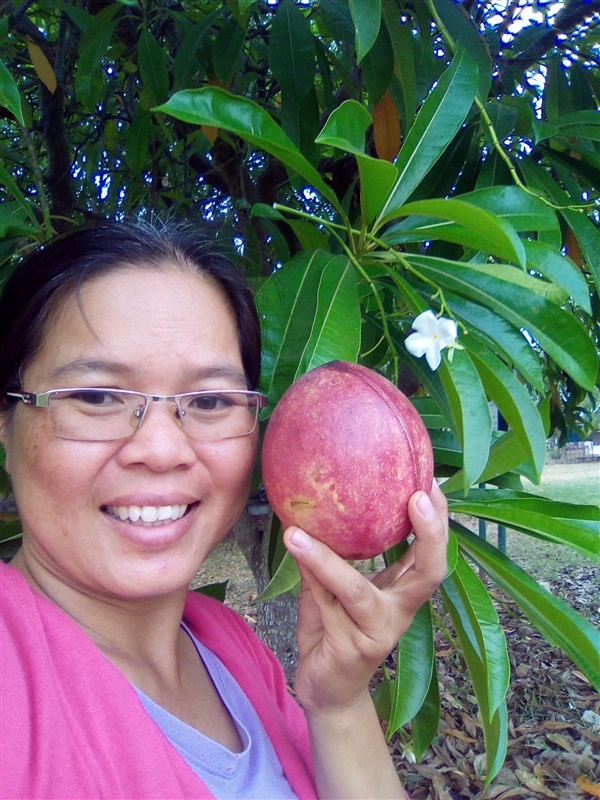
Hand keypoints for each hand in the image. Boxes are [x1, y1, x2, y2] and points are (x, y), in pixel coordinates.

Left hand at [283, 482, 447, 714]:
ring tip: (300, 529)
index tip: (431, 482)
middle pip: (430, 573)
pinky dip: (308, 573)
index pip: (432, 552)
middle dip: (431, 533)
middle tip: (417, 496)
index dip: (438, 520)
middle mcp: (400, 612)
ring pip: (357, 590)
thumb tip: (312, 506)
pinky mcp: (352, 650)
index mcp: (404, 593)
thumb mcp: (334, 588)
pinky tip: (292, 545)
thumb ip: (331, 554)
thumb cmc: (334, 631)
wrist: (328, 691)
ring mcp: (378, 633)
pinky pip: (325, 605)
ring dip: (328, 558)